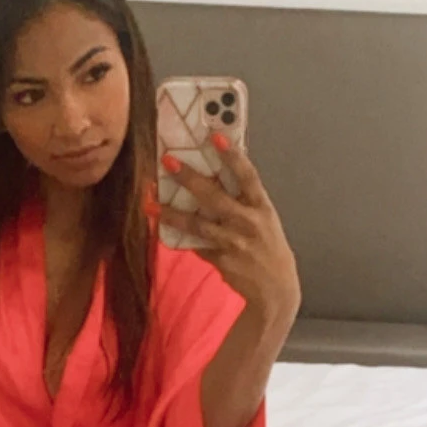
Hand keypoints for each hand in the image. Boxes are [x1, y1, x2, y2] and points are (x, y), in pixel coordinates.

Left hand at [162, 135, 300, 330]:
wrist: (276, 289)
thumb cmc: (267, 246)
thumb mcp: (264, 219)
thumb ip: (243, 200)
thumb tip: (215, 176)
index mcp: (262, 208)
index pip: (248, 177)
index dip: (233, 156)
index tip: (215, 137)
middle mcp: (248, 223)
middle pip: (215, 197)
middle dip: (190, 178)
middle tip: (169, 161)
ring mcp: (234, 244)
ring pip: (198, 225)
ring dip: (172, 214)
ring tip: (150, 203)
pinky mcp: (222, 261)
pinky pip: (196, 245)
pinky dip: (180, 236)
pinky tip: (161, 227)